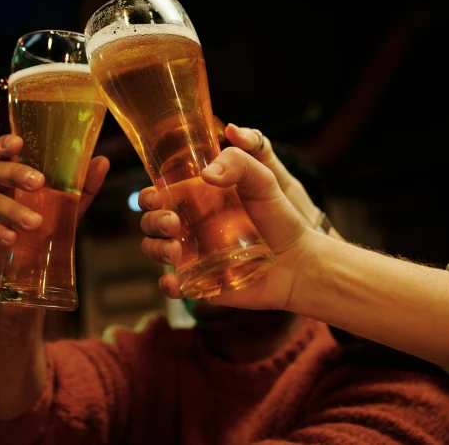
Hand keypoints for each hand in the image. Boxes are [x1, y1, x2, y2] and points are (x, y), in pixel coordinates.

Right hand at [0, 134, 109, 281]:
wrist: (31, 272)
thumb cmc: (45, 231)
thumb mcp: (68, 209)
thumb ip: (83, 186)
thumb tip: (102, 161)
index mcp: (14, 178)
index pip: (3, 153)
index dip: (5, 144)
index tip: (18, 143)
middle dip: (16, 174)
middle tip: (38, 182)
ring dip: (13, 210)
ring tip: (35, 223)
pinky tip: (11, 239)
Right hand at [140, 131, 319, 309]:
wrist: (298, 261)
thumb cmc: (280, 217)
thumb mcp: (264, 179)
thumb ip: (238, 162)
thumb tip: (206, 175)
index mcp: (197, 200)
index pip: (160, 193)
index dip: (150, 195)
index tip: (156, 195)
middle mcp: (189, 226)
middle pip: (150, 221)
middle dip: (152, 221)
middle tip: (172, 223)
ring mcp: (192, 255)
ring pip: (154, 250)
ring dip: (156, 249)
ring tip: (176, 251)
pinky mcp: (200, 281)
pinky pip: (173, 286)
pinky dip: (167, 286)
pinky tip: (175, 282)